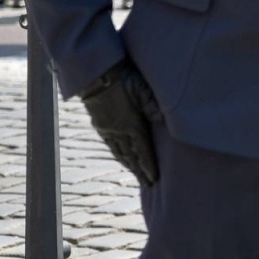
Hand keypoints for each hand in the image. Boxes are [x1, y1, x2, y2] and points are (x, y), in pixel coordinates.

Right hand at [81, 62, 162, 187]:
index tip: (154, 178)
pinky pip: (110, 145)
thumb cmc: (122, 79)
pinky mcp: (100, 124)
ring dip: (129, 165)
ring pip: (120, 152)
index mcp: (131, 125)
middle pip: (131, 156)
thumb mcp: (140, 87)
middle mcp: (118, 131)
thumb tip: (163, 119)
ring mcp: (108, 129)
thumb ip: (151, 103)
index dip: (148, 165)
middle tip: (148, 184)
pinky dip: (118, 154)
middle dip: (140, 171)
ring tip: (136, 174)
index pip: (142, 150)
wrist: (95, 75)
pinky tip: (121, 157)